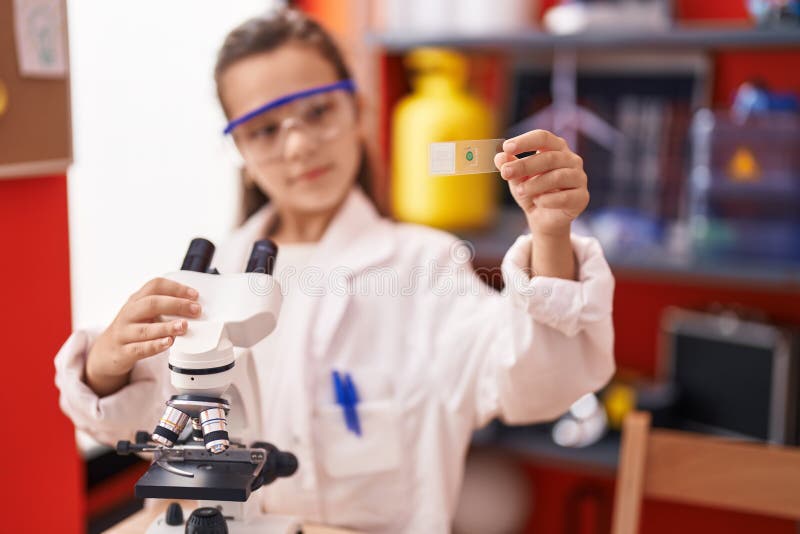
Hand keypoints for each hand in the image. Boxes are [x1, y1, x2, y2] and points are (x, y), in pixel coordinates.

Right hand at [85, 277, 200, 395]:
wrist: (106, 352)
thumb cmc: (132, 329)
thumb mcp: (143, 313)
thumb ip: (163, 308)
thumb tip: (194, 307)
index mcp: (136, 300)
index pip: (155, 286)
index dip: (176, 288)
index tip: (194, 295)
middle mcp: (129, 313)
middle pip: (151, 304)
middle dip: (176, 305)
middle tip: (195, 310)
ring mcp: (124, 333)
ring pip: (145, 328)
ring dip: (166, 327)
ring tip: (183, 327)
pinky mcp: (123, 352)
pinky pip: (139, 348)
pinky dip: (155, 345)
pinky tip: (168, 343)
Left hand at [494, 130, 588, 237]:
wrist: (543, 218)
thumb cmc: (531, 192)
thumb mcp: (516, 179)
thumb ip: (509, 167)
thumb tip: (500, 157)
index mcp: (556, 148)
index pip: (543, 137)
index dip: (525, 141)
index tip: (506, 147)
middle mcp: (571, 160)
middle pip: (549, 157)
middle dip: (524, 165)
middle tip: (505, 173)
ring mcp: (579, 178)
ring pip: (557, 177)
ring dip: (534, 185)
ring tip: (519, 191)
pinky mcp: (582, 197)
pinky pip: (564, 197)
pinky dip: (546, 200)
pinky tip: (538, 202)